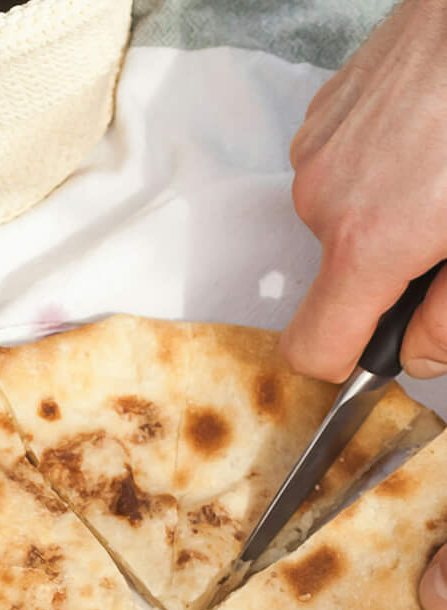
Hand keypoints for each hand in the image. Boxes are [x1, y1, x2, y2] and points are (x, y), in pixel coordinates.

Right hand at [281, 0, 446, 386]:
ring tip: (438, 169)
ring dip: (385, 213)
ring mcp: (318, 148)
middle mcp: (325, 198)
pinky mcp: (325, 110)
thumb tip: (420, 354)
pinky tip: (422, 135)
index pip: (313, 350)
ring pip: (339, 220)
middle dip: (389, 269)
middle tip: (445, 229)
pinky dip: (377, 168)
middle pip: (337, 279)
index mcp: (367, 242)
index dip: (348, 362)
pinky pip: (339, 170)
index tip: (382, 344)